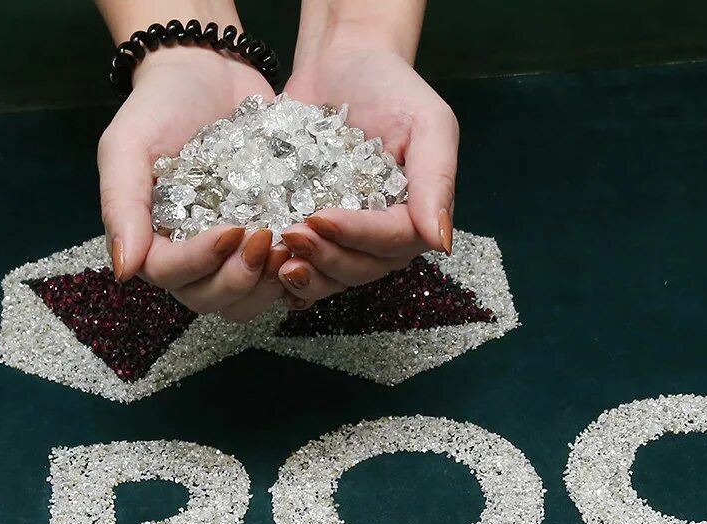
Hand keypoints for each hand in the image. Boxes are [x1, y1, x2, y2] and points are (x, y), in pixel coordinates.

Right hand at [98, 47, 287, 320]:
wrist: (207, 70)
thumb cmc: (158, 105)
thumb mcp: (128, 146)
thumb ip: (121, 206)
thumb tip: (125, 271)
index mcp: (149, 240)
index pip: (169, 274)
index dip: (201, 262)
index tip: (233, 230)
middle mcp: (188, 256)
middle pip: (210, 298)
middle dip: (240, 279)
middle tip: (269, 239)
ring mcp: (228, 253)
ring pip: (246, 299)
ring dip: (270, 284)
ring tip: (292, 247)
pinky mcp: (264, 237)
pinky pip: (278, 276)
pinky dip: (294, 271)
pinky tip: (311, 247)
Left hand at [275, 33, 456, 305]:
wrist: (341, 63)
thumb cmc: (390, 86)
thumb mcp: (427, 122)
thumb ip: (437, 179)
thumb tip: (441, 242)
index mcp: (418, 213)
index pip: (393, 241)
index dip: (358, 236)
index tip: (322, 217)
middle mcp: (385, 235)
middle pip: (361, 267)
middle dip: (327, 258)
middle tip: (291, 235)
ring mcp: (348, 237)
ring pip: (332, 277)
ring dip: (306, 275)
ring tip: (276, 258)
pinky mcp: (314, 232)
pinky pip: (306, 266)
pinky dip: (286, 274)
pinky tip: (266, 267)